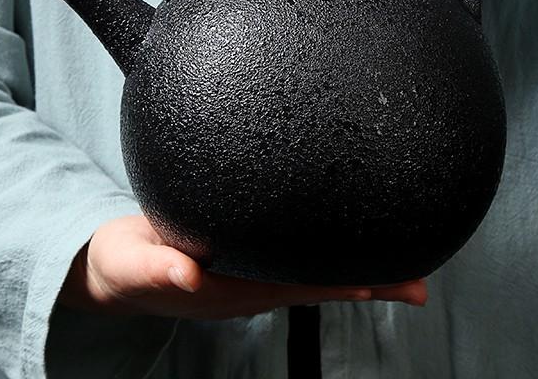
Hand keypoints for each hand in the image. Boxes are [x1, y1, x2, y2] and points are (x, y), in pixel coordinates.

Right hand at [58, 214, 428, 318]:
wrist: (118, 270)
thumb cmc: (125, 263)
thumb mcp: (130, 264)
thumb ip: (156, 269)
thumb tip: (189, 274)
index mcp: (229, 289)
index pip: (292, 288)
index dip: (334, 284)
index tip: (374, 285)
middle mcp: (250, 287)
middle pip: (318, 287)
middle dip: (368, 286)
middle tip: (419, 286)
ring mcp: (253, 278)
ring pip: (314, 277)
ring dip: (360, 275)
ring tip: (406, 274)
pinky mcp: (250, 260)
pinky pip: (299, 262)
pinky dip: (333, 258)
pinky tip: (354, 247)